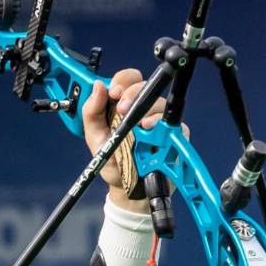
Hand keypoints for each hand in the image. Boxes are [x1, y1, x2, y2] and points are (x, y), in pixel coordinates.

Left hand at [80, 69, 181, 214]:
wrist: (126, 185)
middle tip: (122, 108)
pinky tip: (149, 129)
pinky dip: (160, 124)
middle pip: (145, 86)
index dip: (122, 82)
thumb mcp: (95, 136)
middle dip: (132, 94)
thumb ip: (92, 111)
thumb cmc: (113, 160)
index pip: (128, 79)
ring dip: (146, 110)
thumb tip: (98, 86)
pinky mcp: (173, 133)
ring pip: (159, 102)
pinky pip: (171, 122)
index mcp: (124, 104)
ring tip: (137, 124)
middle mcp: (144, 108)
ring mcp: (159, 120)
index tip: (114, 93)